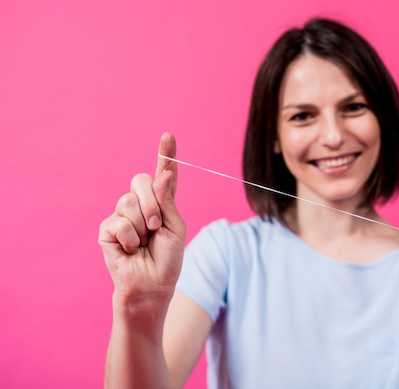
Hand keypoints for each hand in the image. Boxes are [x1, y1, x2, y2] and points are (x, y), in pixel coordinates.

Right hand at [99, 133, 186, 312]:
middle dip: (153, 204)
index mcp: (162, 202)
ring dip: (143, 224)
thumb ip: (168, 201)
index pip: (163, 174)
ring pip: (129, 201)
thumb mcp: (176, 227)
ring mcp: (122, 214)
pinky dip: (130, 238)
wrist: (151, 285)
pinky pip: (119, 222)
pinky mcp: (107, 228)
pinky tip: (131, 249)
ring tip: (145, 241)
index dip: (165, 154)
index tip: (168, 135)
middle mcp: (141, 204)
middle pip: (142, 181)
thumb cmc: (167, 259)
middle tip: (156, 227)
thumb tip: (162, 174)